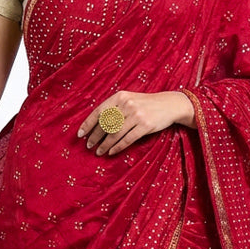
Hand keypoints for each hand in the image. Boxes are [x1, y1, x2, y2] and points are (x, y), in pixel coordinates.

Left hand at [77, 90, 194, 155]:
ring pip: (115, 133)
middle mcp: (127, 104)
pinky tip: (111, 152)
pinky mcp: (145, 125)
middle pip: (105, 124)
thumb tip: (95, 124)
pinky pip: (127, 139)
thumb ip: (114, 108)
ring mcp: (136, 115)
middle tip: (88, 146)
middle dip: (95, 137)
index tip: (80, 135)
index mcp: (120, 96)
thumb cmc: (146, 104)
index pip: (99, 111)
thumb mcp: (129, 99)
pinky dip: (117, 147)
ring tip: (98, 152)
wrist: (169, 104)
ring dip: (104, 145)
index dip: (88, 124)